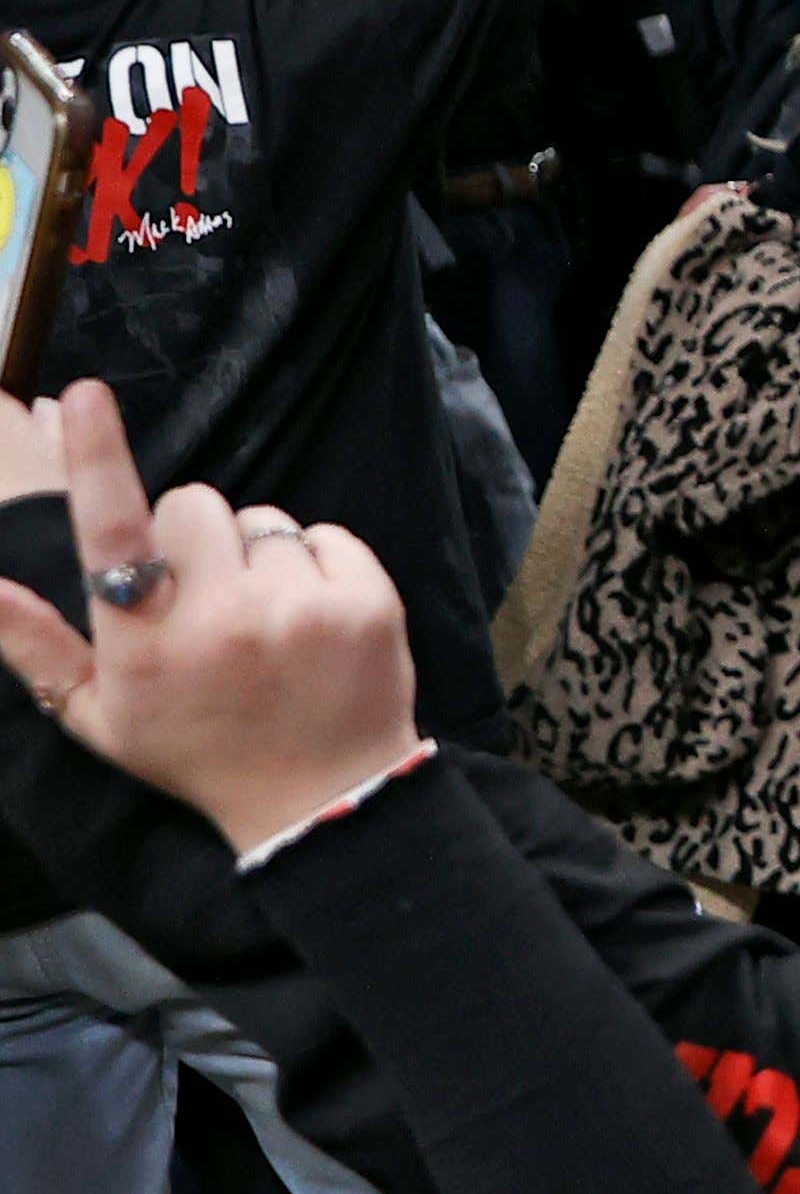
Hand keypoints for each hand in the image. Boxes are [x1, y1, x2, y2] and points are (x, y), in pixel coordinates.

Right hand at [0, 384, 423, 859]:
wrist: (320, 799)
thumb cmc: (195, 752)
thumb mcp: (98, 717)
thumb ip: (36, 646)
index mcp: (145, 645)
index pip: (112, 532)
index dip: (97, 457)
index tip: (85, 394)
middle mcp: (221, 619)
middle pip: (193, 503)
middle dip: (191, 536)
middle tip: (202, 596)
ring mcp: (300, 609)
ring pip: (263, 520)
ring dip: (256, 556)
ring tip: (259, 621)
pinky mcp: (368, 602)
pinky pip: (327, 535)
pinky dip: (317, 564)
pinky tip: (307, 619)